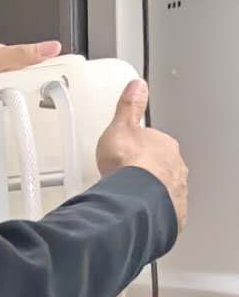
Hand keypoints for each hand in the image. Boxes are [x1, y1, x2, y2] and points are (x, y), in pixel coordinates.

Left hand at [0, 40, 61, 109]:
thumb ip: (16, 56)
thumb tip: (48, 47)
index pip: (27, 57)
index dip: (45, 65)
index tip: (63, 76)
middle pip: (17, 75)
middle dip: (31, 85)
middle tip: (49, 96)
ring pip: (3, 89)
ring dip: (13, 97)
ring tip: (28, 106)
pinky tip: (0, 111)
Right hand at [96, 80, 187, 229]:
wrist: (136, 199)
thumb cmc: (130, 164)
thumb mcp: (121, 127)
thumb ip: (129, 107)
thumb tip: (137, 86)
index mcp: (164, 144)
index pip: (153, 141)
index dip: (137, 146)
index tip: (126, 150)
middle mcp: (174, 165)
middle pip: (159, 164)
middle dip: (143, 168)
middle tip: (122, 174)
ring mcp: (173, 188)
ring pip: (160, 185)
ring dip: (146, 188)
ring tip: (125, 194)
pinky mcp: (170, 210)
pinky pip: (160, 206)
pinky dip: (148, 207)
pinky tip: (132, 208)